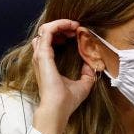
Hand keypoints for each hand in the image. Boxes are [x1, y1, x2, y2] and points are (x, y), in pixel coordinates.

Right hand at [31, 19, 93, 133]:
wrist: (58, 109)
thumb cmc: (66, 100)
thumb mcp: (83, 85)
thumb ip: (87, 75)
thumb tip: (92, 66)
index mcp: (48, 63)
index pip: (50, 40)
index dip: (62, 32)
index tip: (77, 32)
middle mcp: (41, 57)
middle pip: (46, 32)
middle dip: (62, 26)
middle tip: (76, 27)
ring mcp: (41, 55)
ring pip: (45, 29)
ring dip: (60, 24)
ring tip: (74, 26)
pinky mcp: (43, 55)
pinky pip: (47, 32)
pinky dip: (59, 25)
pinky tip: (71, 27)